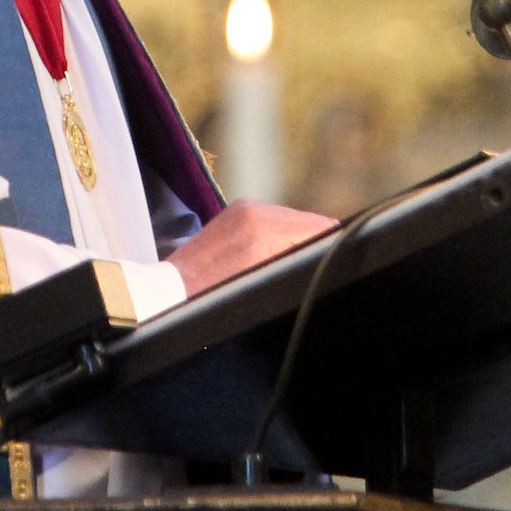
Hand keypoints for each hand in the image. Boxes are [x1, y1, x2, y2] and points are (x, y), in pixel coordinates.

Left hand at [163, 198, 337, 296]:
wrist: (170, 292)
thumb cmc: (214, 302)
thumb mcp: (262, 289)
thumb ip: (295, 266)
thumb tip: (321, 259)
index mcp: (264, 234)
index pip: (321, 230)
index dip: (334, 246)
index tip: (340, 259)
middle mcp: (256, 213)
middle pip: (310, 223)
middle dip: (316, 244)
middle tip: (315, 268)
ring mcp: (245, 208)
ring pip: (292, 218)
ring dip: (298, 238)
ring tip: (291, 265)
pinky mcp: (236, 208)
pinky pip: (273, 216)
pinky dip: (279, 232)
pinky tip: (272, 254)